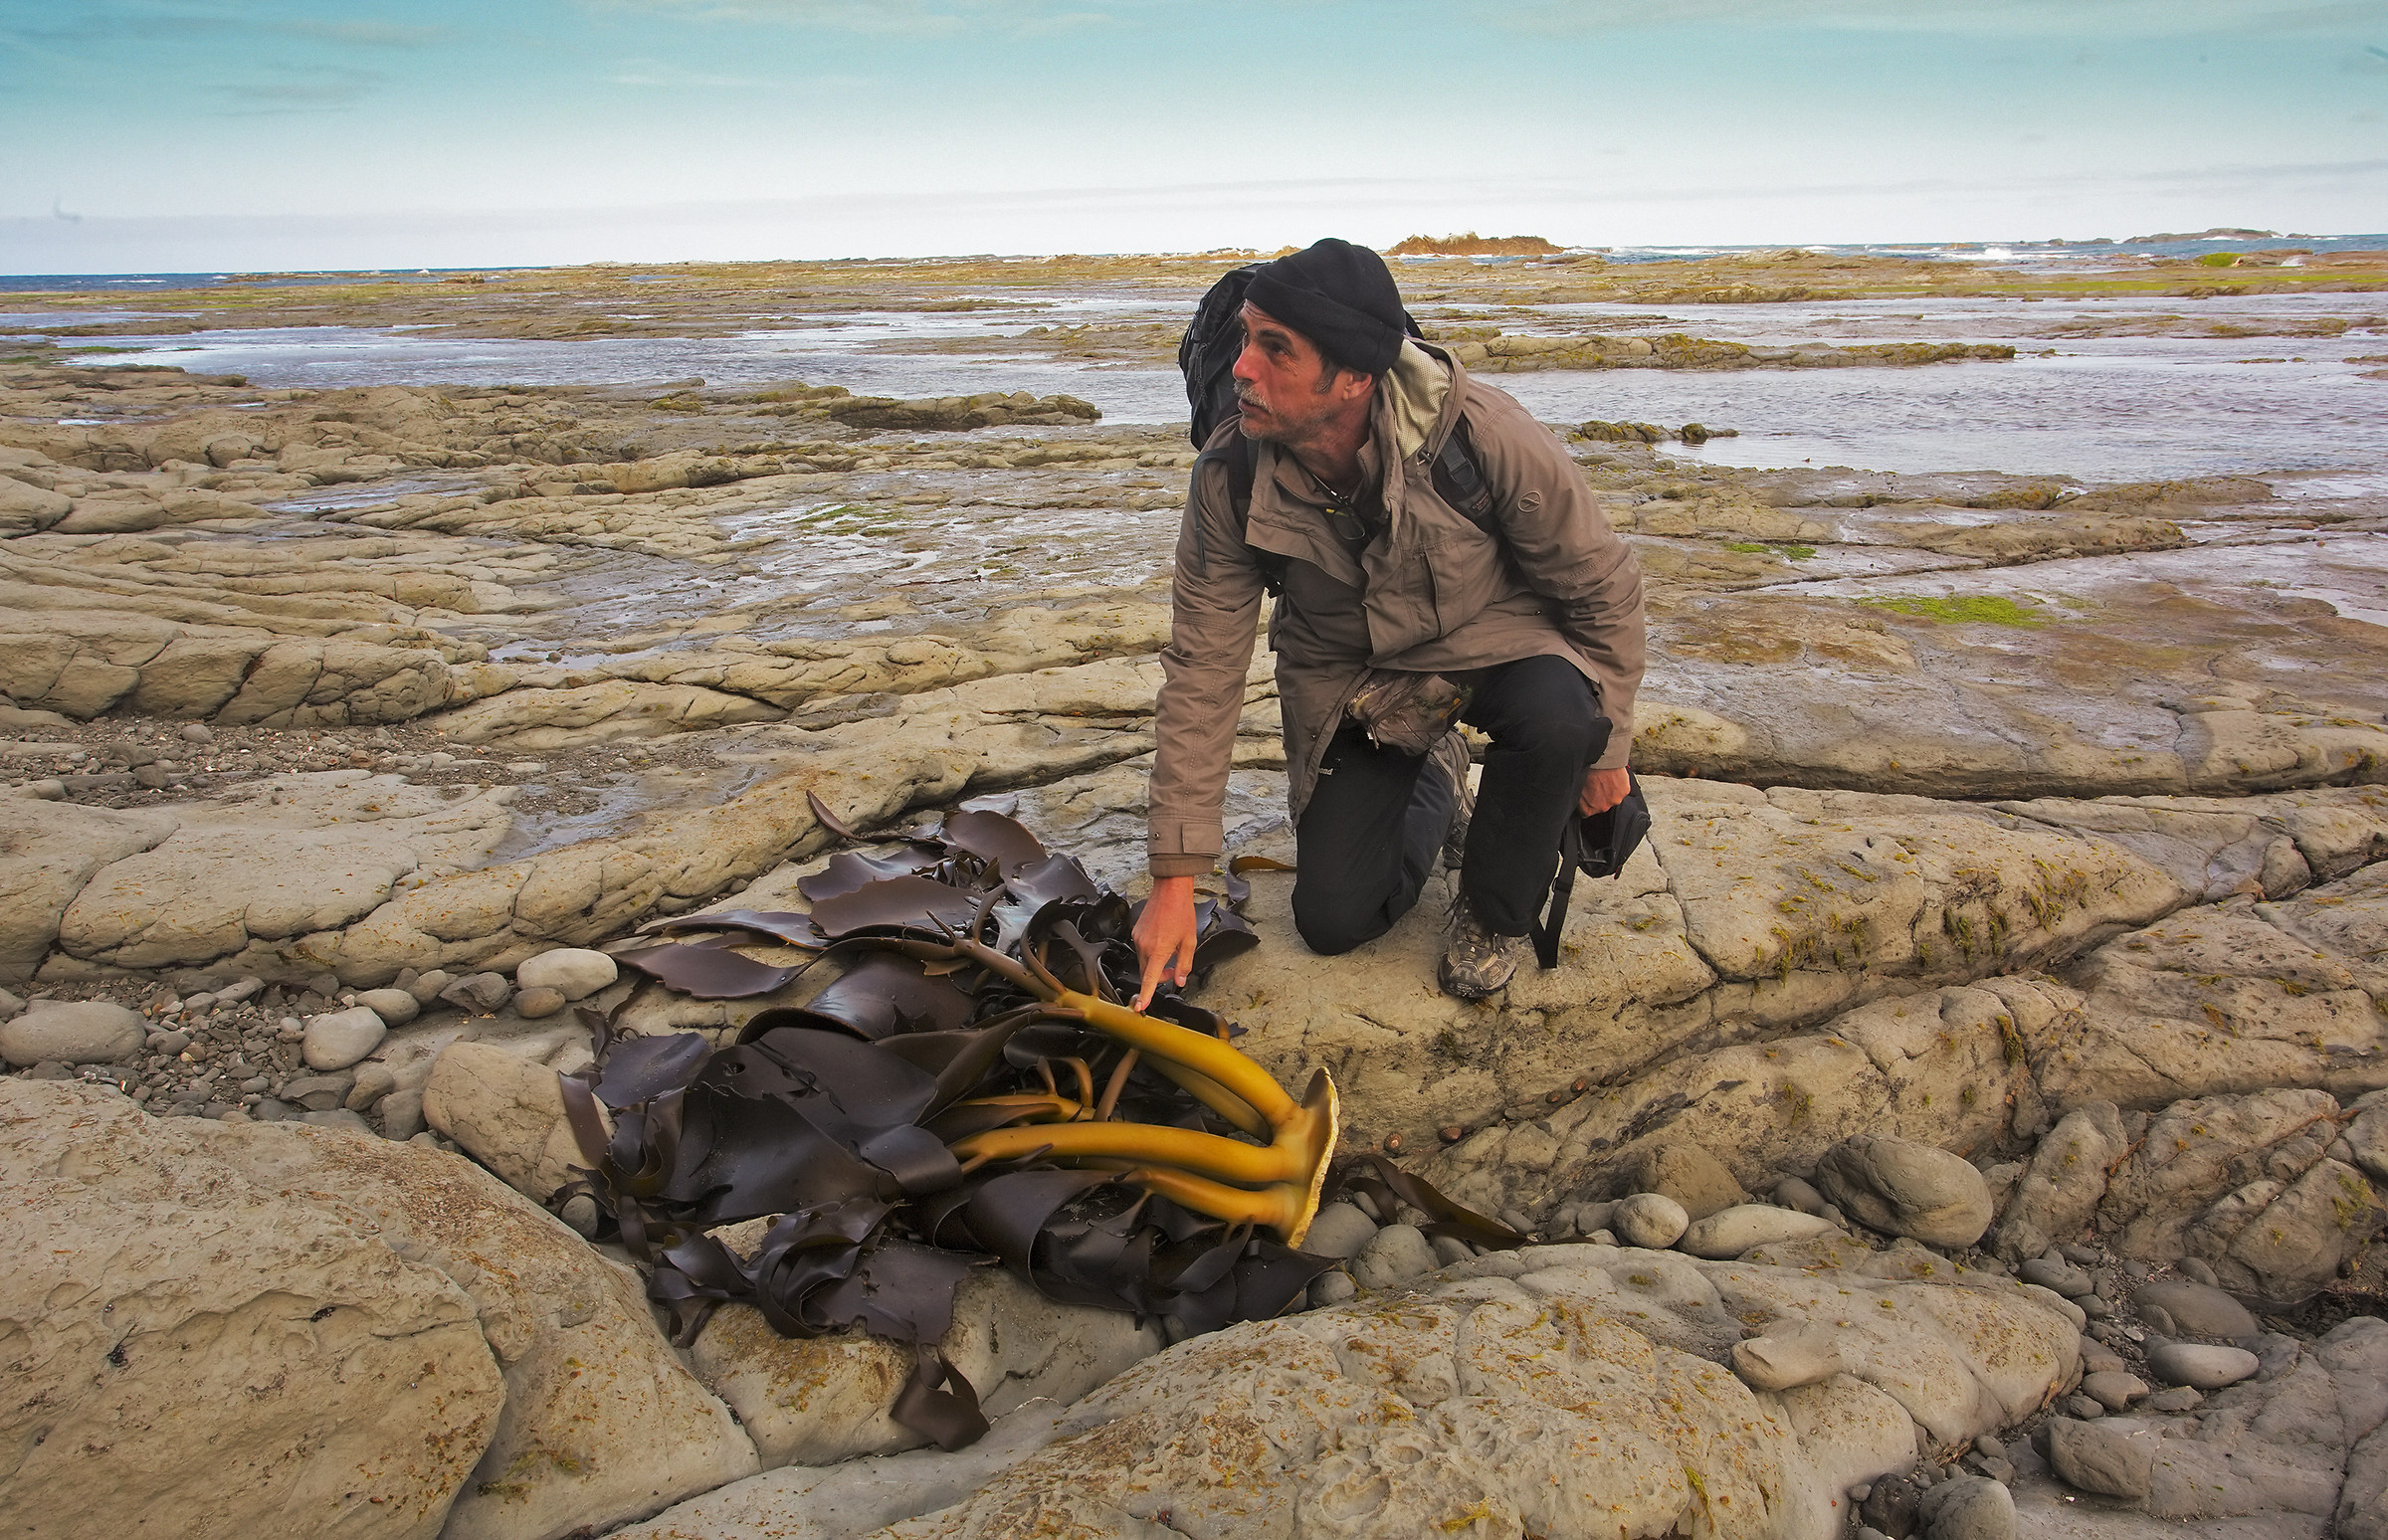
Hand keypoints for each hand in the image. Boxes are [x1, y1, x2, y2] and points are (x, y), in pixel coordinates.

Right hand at [1132, 874, 1199, 1009]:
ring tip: (1170, 951)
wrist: (1170, 891)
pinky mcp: (1136, 932)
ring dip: (1156, 964)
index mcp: (1159, 950)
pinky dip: (1151, 953)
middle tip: (1175, 970)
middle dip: (1160, 976)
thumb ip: (1185, 964)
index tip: (1140, 1007)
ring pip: (1144, 962)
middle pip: (1148, 972)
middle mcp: (1144, 946)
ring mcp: (1138, 938)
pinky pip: (1142, 950)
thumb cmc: (1181, 912)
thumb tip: (1180, 980)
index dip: (1145, 995)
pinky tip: (1162, 942)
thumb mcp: (1189, 941)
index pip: (1150, 979)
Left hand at [1579, 765, 1630, 816]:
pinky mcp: (1624, 791)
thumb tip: (1575, 800)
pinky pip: (1621, 790)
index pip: (1585, 812)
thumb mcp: (1576, 787)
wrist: (1600, 759)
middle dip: (1598, 796)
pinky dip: (1617, 785)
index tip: (1586, 795)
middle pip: (1600, 805)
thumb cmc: (1587, 771)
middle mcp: (1603, 807)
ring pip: (1612, 797)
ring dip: (1608, 790)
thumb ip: (1577, 799)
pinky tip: (1611, 776)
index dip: (1585, 803)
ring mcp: (1615, 800)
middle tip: (1595, 783)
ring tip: (1603, 778)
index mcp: (1588, 810)